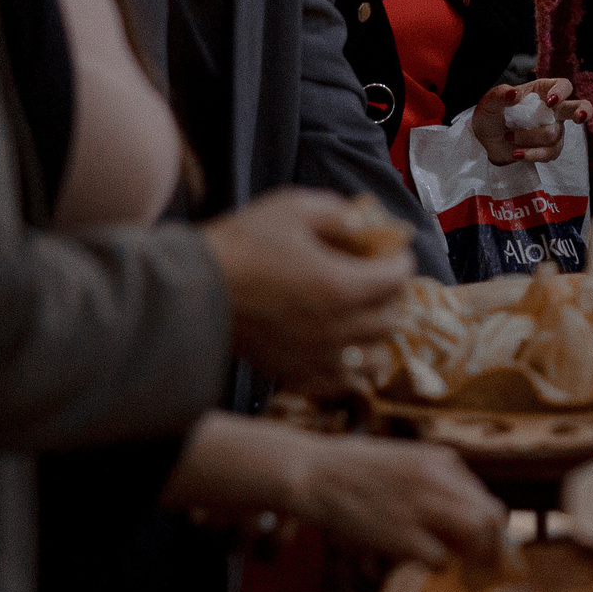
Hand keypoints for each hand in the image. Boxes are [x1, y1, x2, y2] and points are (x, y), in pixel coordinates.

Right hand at [202, 189, 414, 385]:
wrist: (193, 291)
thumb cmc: (240, 245)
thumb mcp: (292, 208)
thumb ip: (338, 212)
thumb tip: (364, 223)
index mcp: (342, 284)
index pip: (398, 276)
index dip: (400, 258)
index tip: (393, 251)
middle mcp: (338, 327)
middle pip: (391, 317)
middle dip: (391, 295)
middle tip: (378, 280)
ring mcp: (318, 357)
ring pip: (375, 357)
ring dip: (376, 335)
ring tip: (363, 318)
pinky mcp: (296, 375)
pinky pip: (342, 383)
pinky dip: (350, 367)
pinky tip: (340, 349)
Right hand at [283, 431, 504, 568]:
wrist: (315, 473)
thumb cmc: (357, 471)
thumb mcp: (407, 462)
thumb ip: (438, 484)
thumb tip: (466, 524)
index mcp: (443, 461)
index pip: (486, 501)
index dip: (492, 531)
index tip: (487, 549)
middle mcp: (440, 480)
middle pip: (491, 519)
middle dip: (494, 548)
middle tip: (486, 568)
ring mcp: (422, 506)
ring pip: (476, 536)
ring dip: (472, 558)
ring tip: (459, 568)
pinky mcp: (402, 534)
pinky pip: (440, 559)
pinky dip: (437, 565)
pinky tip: (420, 560)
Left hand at [468, 79, 589, 165]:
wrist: (485, 140)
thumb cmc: (490, 115)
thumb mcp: (489, 102)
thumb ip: (500, 95)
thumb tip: (515, 95)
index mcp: (542, 91)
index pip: (564, 85)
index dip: (562, 92)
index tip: (550, 102)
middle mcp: (553, 110)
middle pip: (581, 108)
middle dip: (583, 112)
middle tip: (580, 117)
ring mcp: (554, 130)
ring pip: (554, 136)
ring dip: (529, 138)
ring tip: (509, 137)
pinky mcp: (549, 149)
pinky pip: (550, 154)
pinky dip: (532, 154)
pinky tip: (516, 153)